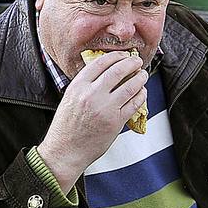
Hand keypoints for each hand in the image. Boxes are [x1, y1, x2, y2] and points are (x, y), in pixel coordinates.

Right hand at [36, 52, 146, 191]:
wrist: (65, 151)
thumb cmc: (67, 126)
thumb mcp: (70, 98)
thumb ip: (86, 84)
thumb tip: (107, 69)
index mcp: (78, 87)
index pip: (101, 62)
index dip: (116, 56)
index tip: (124, 55)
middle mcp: (91, 95)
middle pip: (118, 70)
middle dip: (132, 63)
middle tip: (137, 62)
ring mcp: (105, 109)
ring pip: (130, 86)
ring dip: (140, 78)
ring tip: (143, 75)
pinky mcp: (115, 122)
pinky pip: (134, 103)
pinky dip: (141, 95)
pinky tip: (142, 92)